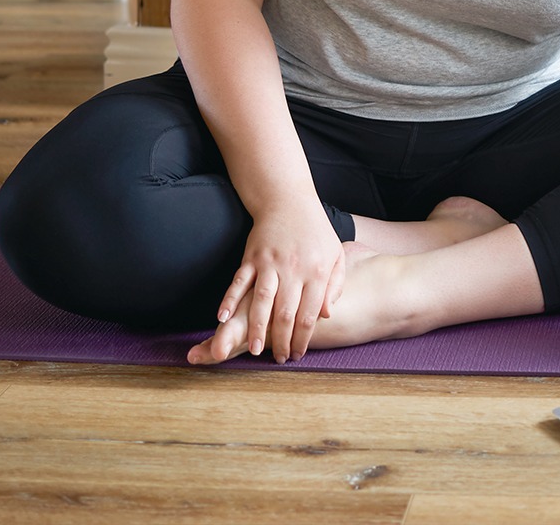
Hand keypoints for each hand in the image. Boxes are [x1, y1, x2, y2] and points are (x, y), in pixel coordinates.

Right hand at [213, 200, 345, 362]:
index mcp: (316, 271)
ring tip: (255, 350)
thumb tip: (326, 315)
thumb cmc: (315, 231)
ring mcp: (270, 262)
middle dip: (281, 341)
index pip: (309, 314)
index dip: (303, 338)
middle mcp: (293, 269)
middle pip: (285, 314)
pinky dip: (229, 300)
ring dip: (256, 329)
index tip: (298, 354)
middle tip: (279, 359)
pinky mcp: (251, 256)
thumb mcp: (335, 254)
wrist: (288, 199)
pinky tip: (223, 318)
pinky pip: (239, 282)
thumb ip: (335, 285)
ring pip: (261, 302)